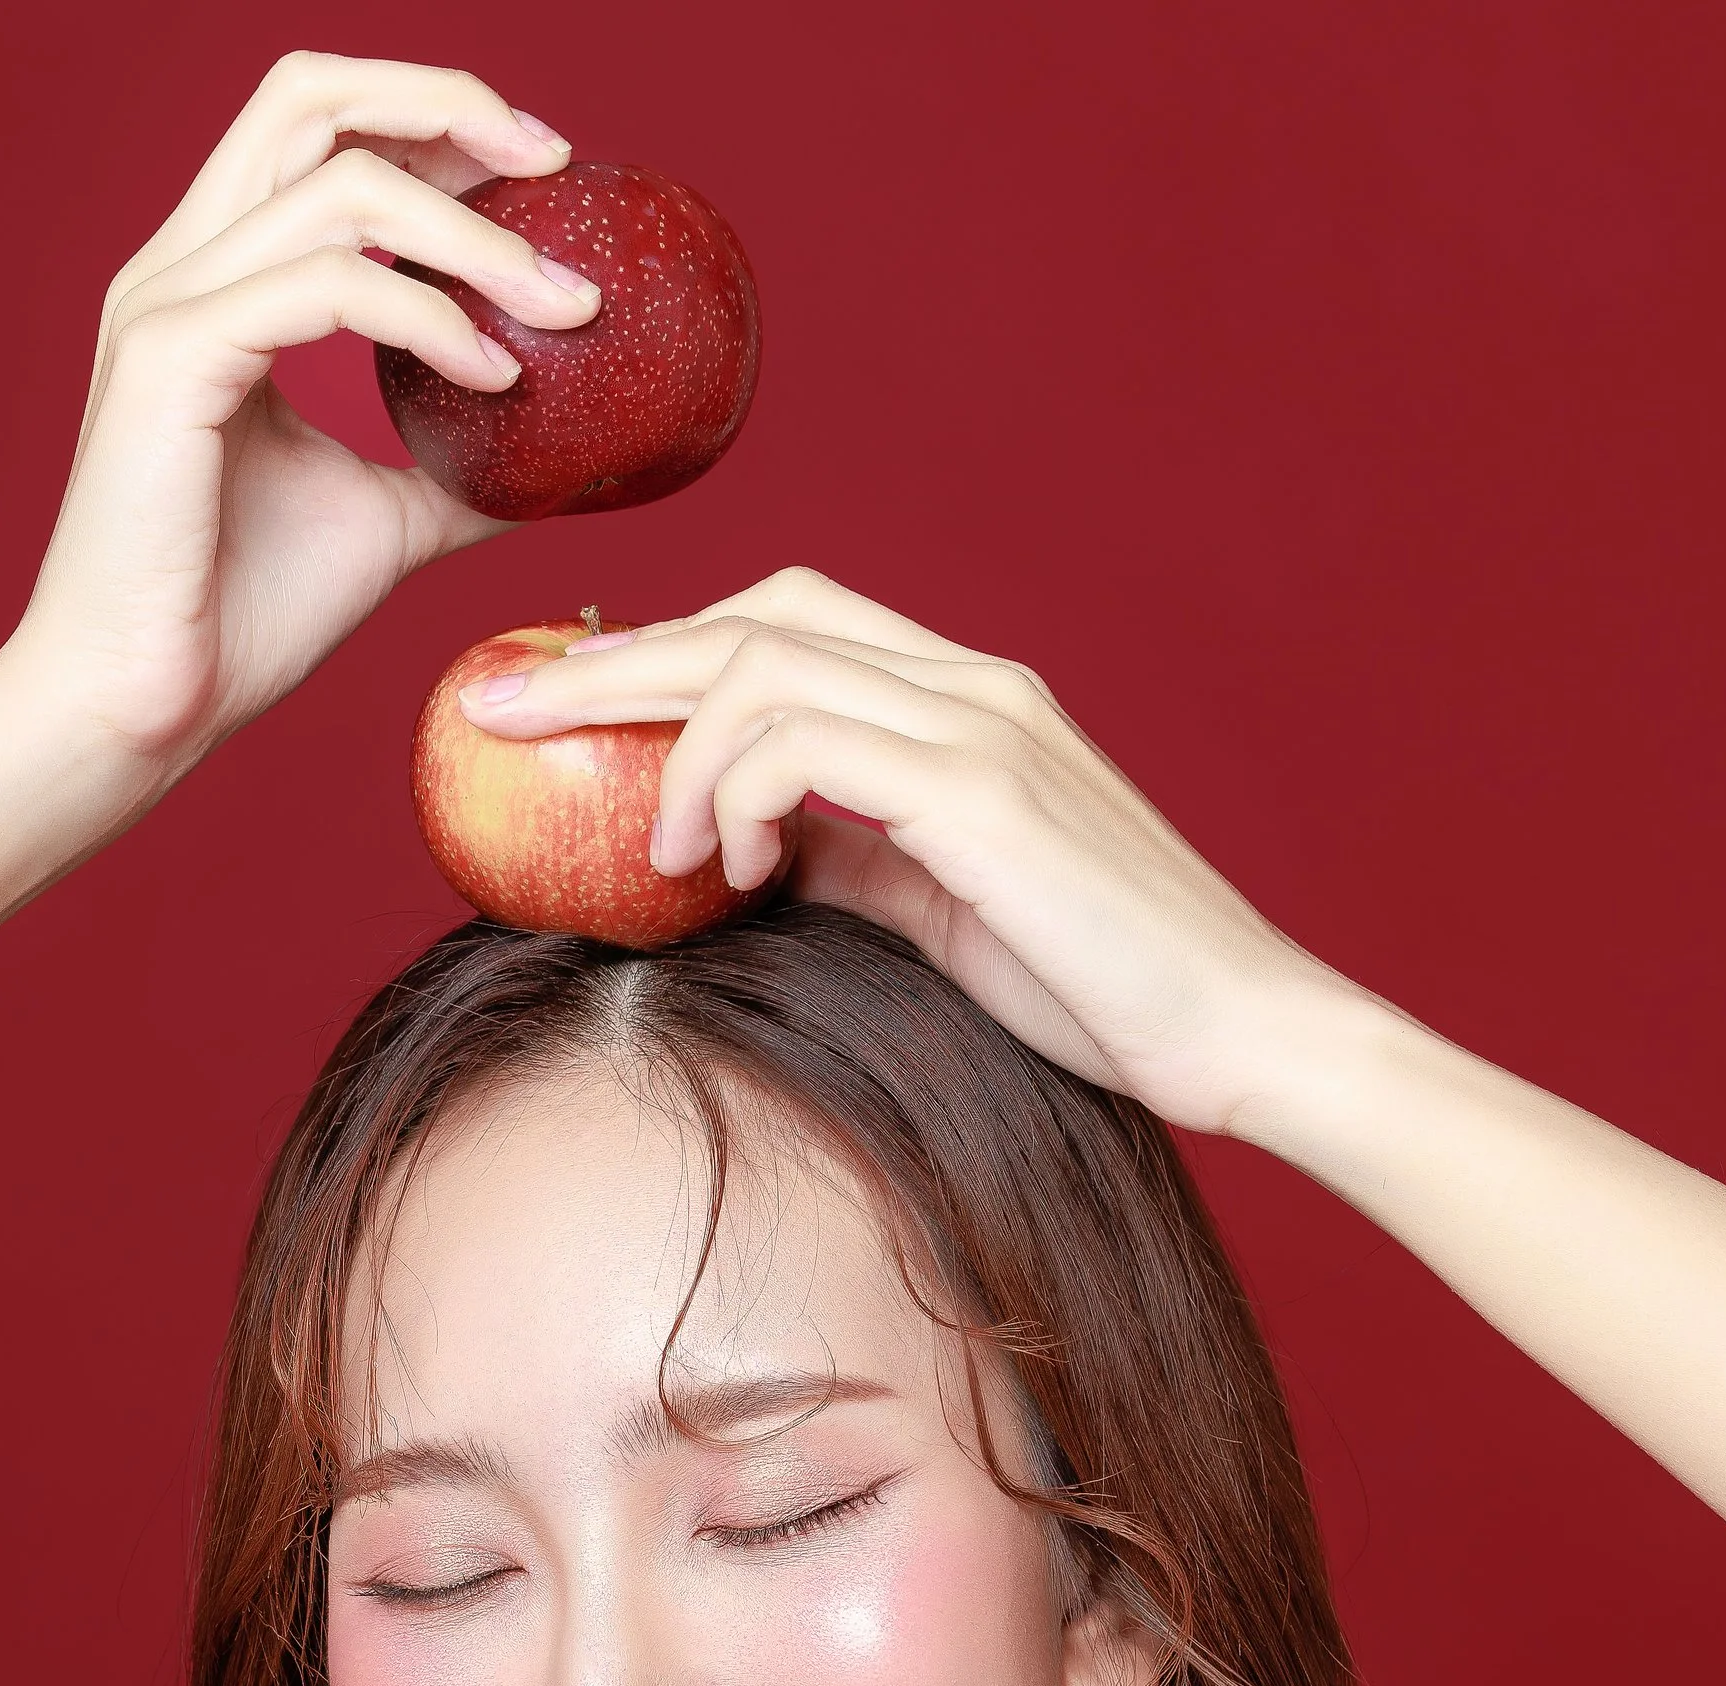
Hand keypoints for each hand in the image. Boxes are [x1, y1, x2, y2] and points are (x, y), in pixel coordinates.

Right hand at [0, 54, 597, 795]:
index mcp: (218, 282)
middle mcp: (182, 267)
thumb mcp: (380, 521)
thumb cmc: (238, 619)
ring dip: (473, 237)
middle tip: (553, 163)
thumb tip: (552, 462)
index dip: (432, 120)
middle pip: (311, 95)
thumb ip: (450, 469)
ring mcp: (169, 305)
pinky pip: (329, 288)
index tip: (540, 173)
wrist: (142, 709)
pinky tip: (492, 377)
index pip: (321, 134)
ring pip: (341, 187)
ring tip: (560, 305)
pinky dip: (429, 317)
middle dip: (445, 105)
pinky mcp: (171, 361)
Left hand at [458, 568, 1356, 1135]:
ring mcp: (979, 724)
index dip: (658, 648)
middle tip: (489, 713)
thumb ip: (845, 860)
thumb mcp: (935, 914)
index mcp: (960, 702)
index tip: (553, 704)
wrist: (1236, 1030)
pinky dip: (734, 789)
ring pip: (763, 659)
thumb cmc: (1097, 992)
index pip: (781, 620)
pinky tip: (722, 865)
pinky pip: (804, 740)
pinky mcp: (982, 788)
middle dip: (604, 662)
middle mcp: (968, 684)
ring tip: (638, 843)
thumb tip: (733, 856)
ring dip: (663, 740)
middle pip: (748, 616)